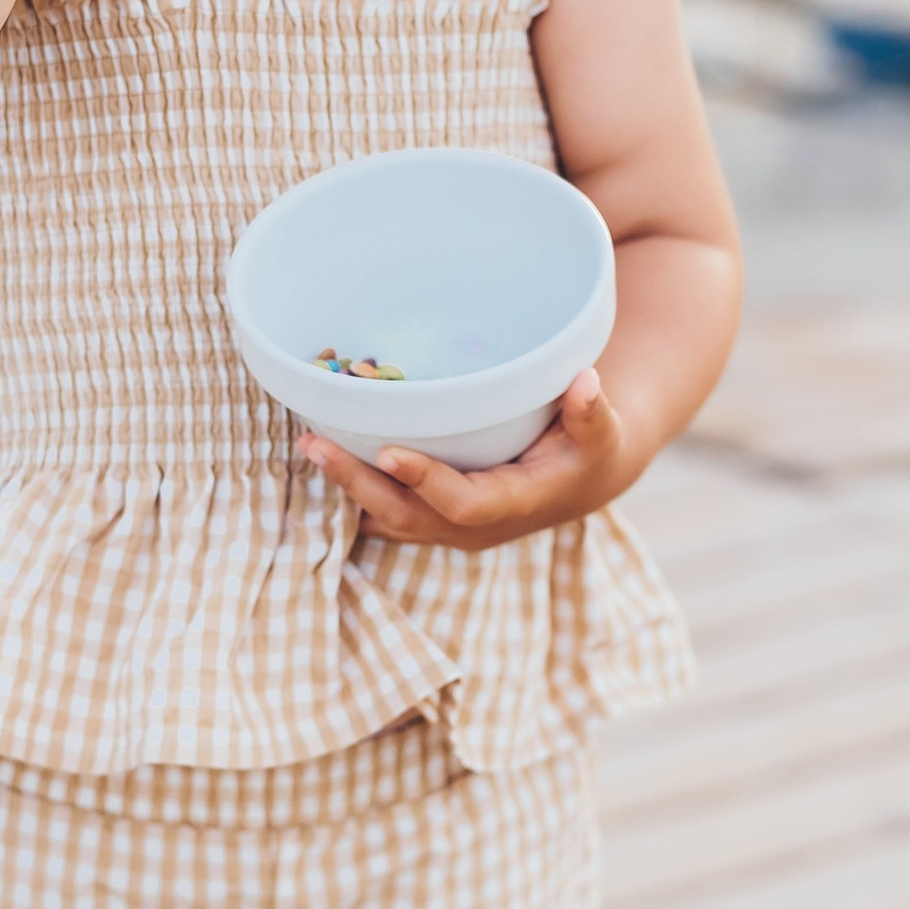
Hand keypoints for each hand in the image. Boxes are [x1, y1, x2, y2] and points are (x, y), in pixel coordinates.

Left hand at [298, 368, 627, 550]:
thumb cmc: (589, 449)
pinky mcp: (433, 518)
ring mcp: (448, 527)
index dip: (425, 481)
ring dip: (346, 486)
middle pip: (406, 517)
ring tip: (307, 444)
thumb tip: (586, 381)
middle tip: (315, 444)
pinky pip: (385, 512)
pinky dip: (352, 489)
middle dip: (358, 484)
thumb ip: (592, 412)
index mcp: (512, 505)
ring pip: (387, 519)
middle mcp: (473, 527)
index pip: (462, 504)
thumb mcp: (602, 432)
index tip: (387, 452)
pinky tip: (321, 453)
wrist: (579, 482)